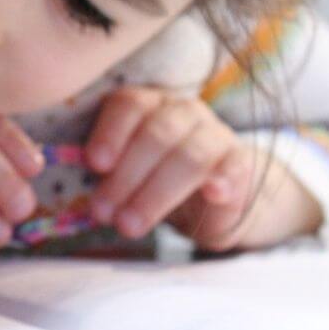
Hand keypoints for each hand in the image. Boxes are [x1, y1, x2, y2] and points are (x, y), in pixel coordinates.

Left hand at [84, 87, 321, 249]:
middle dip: (126, 177)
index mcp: (148, 104)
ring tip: (130, 225)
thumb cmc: (154, 178)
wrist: (212, 196)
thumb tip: (88, 196)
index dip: (110, 133)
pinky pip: (234, 167)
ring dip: (156, 193)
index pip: (129, 105)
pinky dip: (223, 180)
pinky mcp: (241, 162)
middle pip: (156, 135)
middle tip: (104, 212)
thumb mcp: (126, 172)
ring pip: (189, 156)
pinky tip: (212, 194)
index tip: (95, 164)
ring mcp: (215, 133)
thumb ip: (107, 173)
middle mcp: (182, 111)